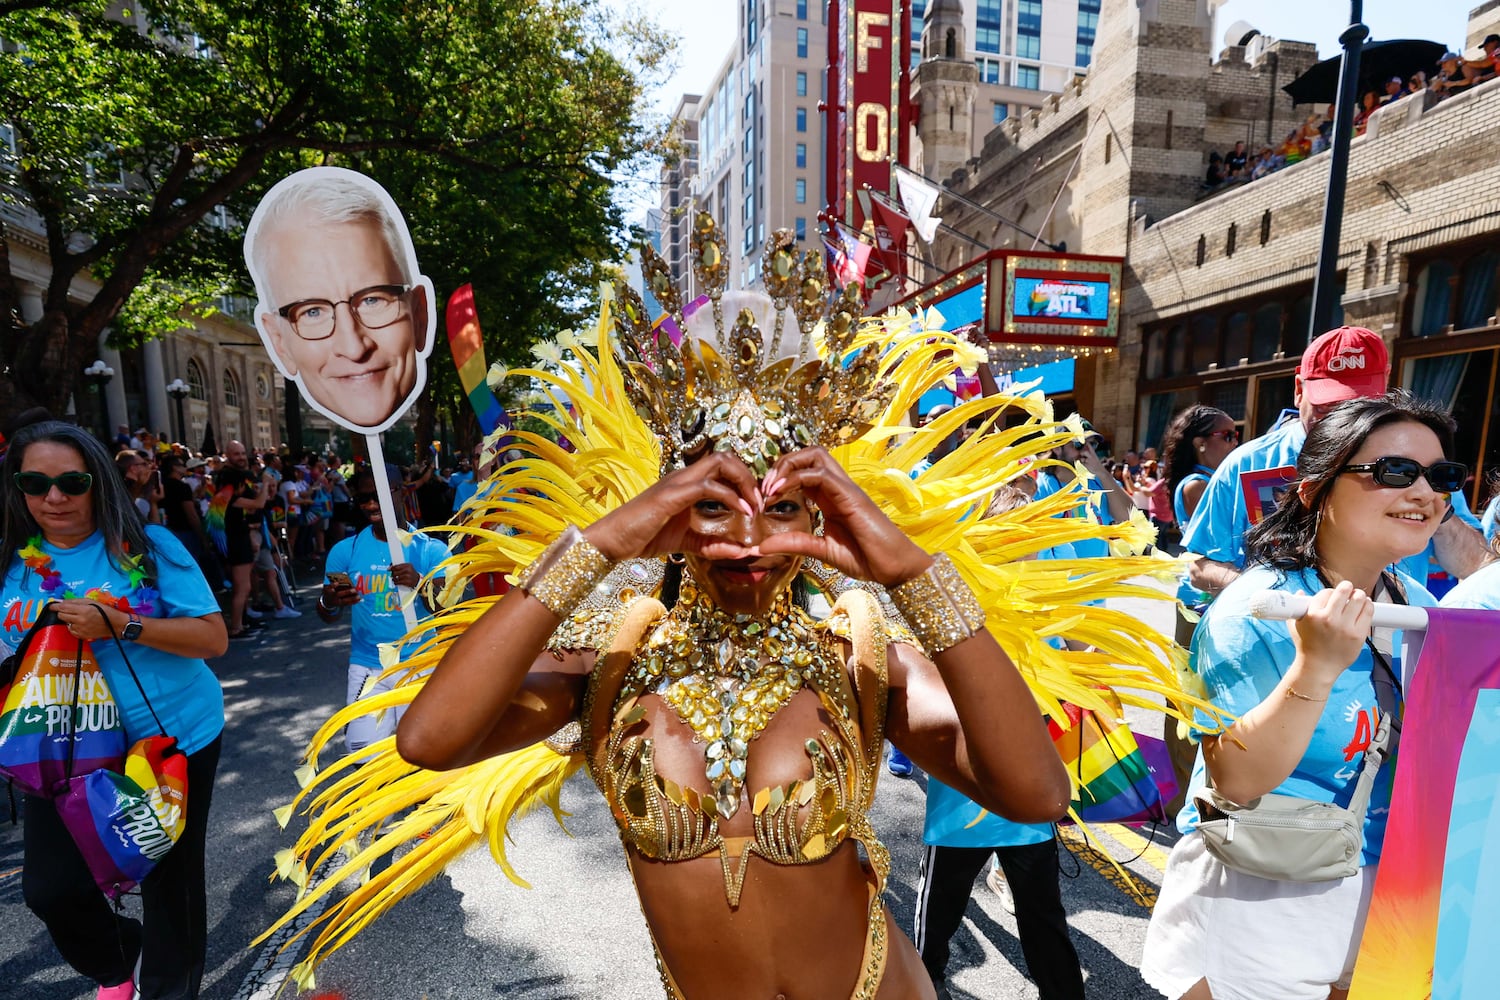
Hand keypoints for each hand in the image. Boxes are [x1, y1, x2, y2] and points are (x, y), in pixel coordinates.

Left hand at [51, 599, 125, 640]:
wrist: (114, 625)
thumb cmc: (104, 611)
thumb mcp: (91, 602)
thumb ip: (75, 601)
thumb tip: (61, 602)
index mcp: (84, 610)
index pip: (63, 608)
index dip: (55, 606)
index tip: (51, 606)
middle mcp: (80, 620)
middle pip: (62, 616)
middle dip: (63, 612)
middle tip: (69, 611)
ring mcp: (80, 629)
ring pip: (66, 623)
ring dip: (69, 620)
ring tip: (78, 618)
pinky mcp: (81, 636)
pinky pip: (71, 630)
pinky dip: (73, 626)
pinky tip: (81, 624)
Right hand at [322, 583, 359, 607]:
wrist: (327, 601)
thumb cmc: (331, 590)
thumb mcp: (330, 586)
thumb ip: (337, 581)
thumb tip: (345, 573)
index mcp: (328, 589)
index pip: (330, 587)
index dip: (333, 585)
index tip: (337, 583)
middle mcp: (332, 596)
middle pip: (339, 594)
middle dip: (347, 592)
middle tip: (354, 590)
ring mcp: (335, 601)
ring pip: (344, 600)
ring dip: (352, 598)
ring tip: (358, 596)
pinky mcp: (339, 604)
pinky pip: (347, 604)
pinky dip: (353, 602)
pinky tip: (358, 599)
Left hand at [390, 563, 420, 588]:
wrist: (417, 580)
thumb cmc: (411, 573)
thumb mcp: (407, 567)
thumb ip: (400, 566)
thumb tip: (389, 568)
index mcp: (408, 565)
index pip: (397, 566)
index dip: (392, 568)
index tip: (388, 569)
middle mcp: (408, 570)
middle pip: (395, 572)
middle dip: (393, 574)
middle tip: (392, 575)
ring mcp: (408, 576)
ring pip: (396, 578)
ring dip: (394, 579)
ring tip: (394, 579)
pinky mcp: (407, 582)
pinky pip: (398, 582)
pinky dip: (396, 582)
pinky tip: (396, 582)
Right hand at [583, 451, 761, 562]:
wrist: (612, 540)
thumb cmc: (643, 536)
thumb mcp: (685, 542)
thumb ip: (712, 545)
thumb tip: (741, 551)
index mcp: (687, 484)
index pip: (722, 467)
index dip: (744, 480)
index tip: (756, 503)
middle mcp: (684, 477)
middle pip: (725, 457)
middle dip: (749, 475)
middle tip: (760, 501)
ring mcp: (677, 482)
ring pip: (719, 462)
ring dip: (743, 481)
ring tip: (754, 505)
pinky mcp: (672, 495)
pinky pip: (707, 486)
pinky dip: (729, 496)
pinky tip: (741, 511)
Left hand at [755, 447, 931, 587]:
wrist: (895, 568)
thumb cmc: (866, 558)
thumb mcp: (821, 551)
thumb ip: (794, 544)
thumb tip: (760, 547)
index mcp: (830, 498)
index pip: (803, 472)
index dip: (779, 478)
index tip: (762, 499)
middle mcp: (837, 488)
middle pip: (809, 454)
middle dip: (782, 464)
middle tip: (764, 488)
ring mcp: (845, 489)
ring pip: (815, 455)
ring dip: (788, 465)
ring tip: (770, 488)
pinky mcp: (851, 495)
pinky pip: (822, 474)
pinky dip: (797, 478)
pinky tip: (780, 493)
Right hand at [1287, 580, 1372, 685]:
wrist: (1318, 667)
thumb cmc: (1307, 646)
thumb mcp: (1296, 625)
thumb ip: (1297, 608)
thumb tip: (1300, 593)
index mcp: (1313, 615)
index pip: (1326, 592)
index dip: (1331, 593)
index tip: (1333, 596)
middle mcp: (1329, 619)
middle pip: (1344, 591)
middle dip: (1347, 588)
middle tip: (1349, 590)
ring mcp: (1345, 627)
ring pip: (1359, 599)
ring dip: (1359, 595)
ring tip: (1358, 598)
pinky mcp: (1358, 635)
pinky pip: (1368, 613)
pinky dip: (1368, 606)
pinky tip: (1365, 606)